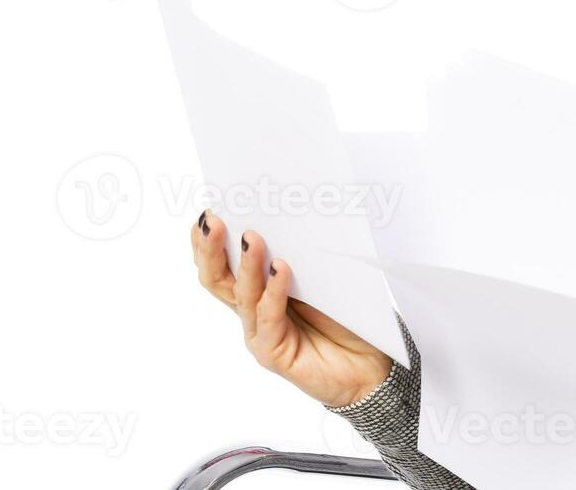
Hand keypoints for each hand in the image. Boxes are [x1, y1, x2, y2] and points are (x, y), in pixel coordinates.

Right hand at [189, 207, 393, 407]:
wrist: (369, 365)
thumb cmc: (346, 319)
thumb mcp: (320, 278)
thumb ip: (300, 256)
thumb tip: (290, 215)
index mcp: (257, 291)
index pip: (222, 266)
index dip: (207, 242)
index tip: (208, 210)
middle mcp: (252, 312)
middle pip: (218, 280)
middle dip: (211, 249)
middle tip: (214, 220)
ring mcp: (260, 333)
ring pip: (242, 296)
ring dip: (247, 264)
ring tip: (252, 238)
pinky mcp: (274, 353)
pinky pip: (269, 318)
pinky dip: (274, 291)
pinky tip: (281, 268)